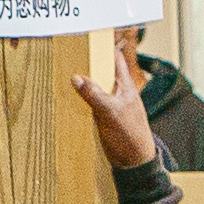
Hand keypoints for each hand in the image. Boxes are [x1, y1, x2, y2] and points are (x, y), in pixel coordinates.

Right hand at [74, 58, 163, 172]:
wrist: (135, 164)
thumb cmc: (129, 136)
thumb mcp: (110, 112)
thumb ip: (94, 94)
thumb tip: (77, 78)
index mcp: (125, 87)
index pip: (117, 61)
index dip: (107, 48)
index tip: (94, 39)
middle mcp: (119, 94)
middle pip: (104, 74)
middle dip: (91, 66)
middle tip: (74, 57)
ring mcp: (112, 108)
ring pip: (97, 90)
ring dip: (85, 85)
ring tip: (68, 77)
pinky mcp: (105, 121)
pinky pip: (92, 106)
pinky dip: (83, 102)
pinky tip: (73, 102)